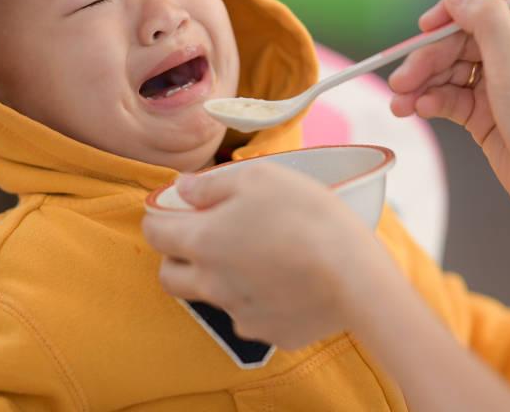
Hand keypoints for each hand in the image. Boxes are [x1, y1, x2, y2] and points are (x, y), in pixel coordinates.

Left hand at [142, 165, 394, 348]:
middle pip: (169, 276)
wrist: (354, 275)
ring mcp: (240, 314)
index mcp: (202, 241)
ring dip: (221, 278)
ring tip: (257, 257)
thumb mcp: (260, 176)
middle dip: (176, 257)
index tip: (173, 208)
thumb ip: (213, 183)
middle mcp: (211, 284)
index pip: (155, 232)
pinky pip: (254, 316)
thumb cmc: (307, 216)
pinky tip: (288, 282)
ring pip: (213, 297)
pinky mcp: (271, 333)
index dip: (159, 216)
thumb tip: (184, 187)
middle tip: (203, 237)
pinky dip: (261, 300)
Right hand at [389, 0, 509, 220]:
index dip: (458, 2)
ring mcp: (501, 80)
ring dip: (421, 80)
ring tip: (400, 103)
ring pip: (449, 65)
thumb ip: (487, 21)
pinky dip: (431, 100)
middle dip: (428, 54)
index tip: (430, 26)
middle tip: (401, 79)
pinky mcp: (486, 110)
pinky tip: (419, 110)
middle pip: (460, 32)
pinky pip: (450, 94)